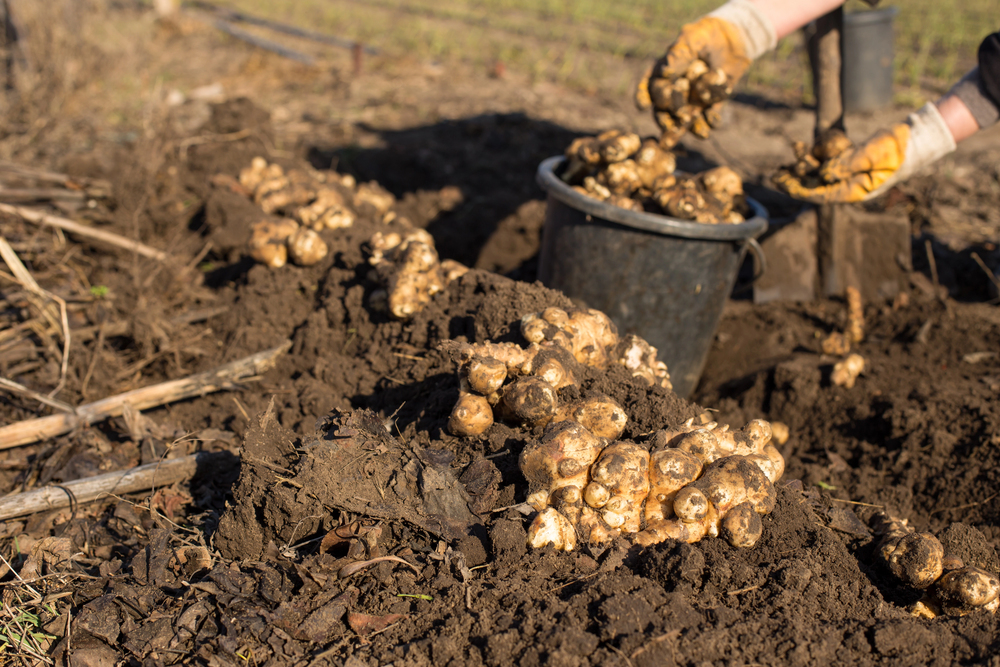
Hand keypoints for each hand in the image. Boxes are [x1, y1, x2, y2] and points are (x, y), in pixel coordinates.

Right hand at [636, 17, 749, 145]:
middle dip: (668, 116)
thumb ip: (678, 55)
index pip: (649, 88)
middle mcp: (674, 91)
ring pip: (684, 119)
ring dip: (689, 128)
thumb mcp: (692, 39)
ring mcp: (692, 100)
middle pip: (664, 109)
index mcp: (663, 74)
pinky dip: (711, 121)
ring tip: (696, 133)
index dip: (644, 97)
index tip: (643, 105)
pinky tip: (713, 123)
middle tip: (677, 118)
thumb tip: (664, 73)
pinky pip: (708, 117)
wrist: (735, 39)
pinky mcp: (710, 105)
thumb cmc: (707, 36)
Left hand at [774, 103, 956, 203]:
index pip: (820, 195)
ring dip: (804, 161)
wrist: (914, 139)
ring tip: (794, 148)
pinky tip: (804, 146)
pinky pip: (827, 160)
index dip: (798, 189)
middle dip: (795, 178)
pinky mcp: (848, 162)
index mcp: (853, 191)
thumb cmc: (897, 149)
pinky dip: (817, 153)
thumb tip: (823, 174)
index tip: (781, 182)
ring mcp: (847, 174)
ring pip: (818, 171)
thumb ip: (847, 164)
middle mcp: (847, 186)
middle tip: (776, 172)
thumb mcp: (873, 155)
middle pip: (814, 185)